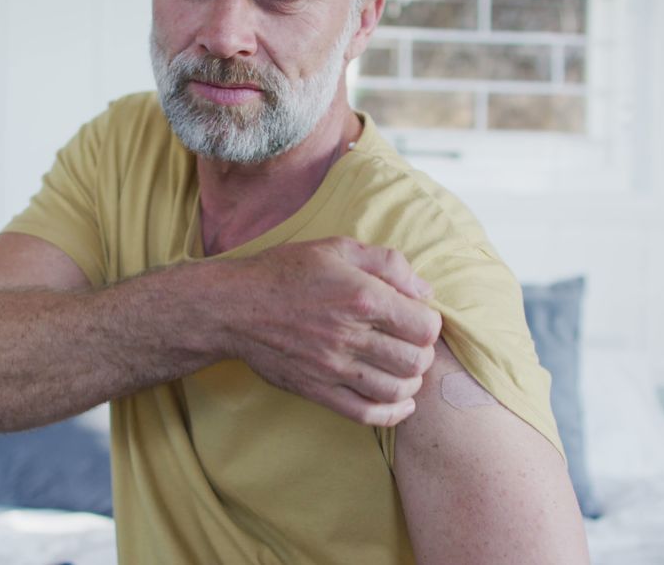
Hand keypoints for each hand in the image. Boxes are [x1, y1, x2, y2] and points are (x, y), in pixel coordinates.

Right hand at [223, 237, 441, 425]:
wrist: (234, 307)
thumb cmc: (286, 272)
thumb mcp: (337, 248)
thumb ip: (388, 263)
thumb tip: (425, 291)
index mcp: (361, 297)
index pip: (424, 326)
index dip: (429, 323)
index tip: (417, 318)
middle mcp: (349, 335)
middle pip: (415, 361)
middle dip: (423, 353)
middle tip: (411, 344)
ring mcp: (333, 367)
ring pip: (396, 390)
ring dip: (411, 382)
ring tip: (403, 369)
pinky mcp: (317, 390)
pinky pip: (366, 414)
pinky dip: (392, 413)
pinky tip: (399, 403)